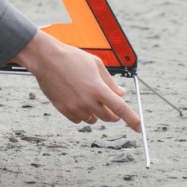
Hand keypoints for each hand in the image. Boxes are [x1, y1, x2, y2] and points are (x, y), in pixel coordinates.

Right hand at [14, 30, 140, 131]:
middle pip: (108, 117)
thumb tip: (122, 94)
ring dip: (96, 113)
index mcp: (97, 88)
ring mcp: (74, 107)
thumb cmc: (72, 58)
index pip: (120, 108)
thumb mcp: (95, 64)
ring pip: (93, 120)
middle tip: (111, 105)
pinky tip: (78, 102)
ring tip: (89, 97)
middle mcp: (87, 100)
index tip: (139, 127)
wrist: (46, 59)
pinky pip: (79, 120)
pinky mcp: (63, 110)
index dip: (132, 119)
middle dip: (113, 114)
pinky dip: (82, 114)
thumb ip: (110, 82)